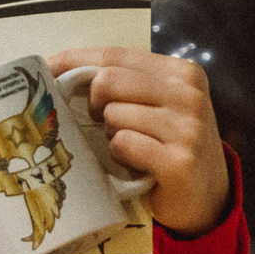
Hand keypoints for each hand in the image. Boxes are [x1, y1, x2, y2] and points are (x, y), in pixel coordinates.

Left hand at [46, 48, 230, 235]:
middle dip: (95, 104)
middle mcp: (188, 94)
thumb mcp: (157, 105)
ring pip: (114, 115)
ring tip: (132, 148)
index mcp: (181, 72)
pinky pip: (124, 144)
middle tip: (104, 123)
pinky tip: (137, 164)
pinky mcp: (179, 160)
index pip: (116, 55)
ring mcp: (187, 127)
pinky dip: (121, 156)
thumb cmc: (171, 147)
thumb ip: (125, 84)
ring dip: (112, 135)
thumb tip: (60, 69)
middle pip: (108, 80)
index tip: (46, 69)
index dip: (75, 60)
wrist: (208, 198)